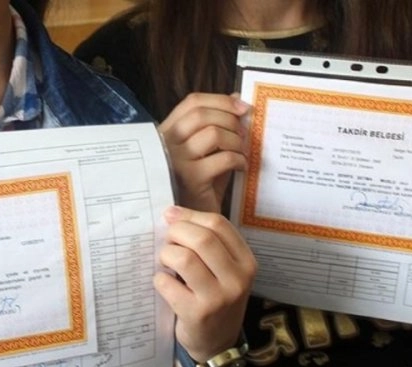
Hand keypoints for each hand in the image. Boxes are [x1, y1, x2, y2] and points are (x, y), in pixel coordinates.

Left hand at [155, 206, 255, 363]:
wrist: (217, 343)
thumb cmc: (216, 298)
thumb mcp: (223, 270)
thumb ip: (206, 243)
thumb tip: (172, 214)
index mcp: (246, 262)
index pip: (218, 224)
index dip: (190, 216)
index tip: (172, 216)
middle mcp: (237, 279)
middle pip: (202, 238)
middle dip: (176, 232)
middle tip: (167, 240)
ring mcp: (218, 298)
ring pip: (184, 258)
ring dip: (166, 254)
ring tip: (165, 262)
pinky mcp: (197, 314)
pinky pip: (167, 283)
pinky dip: (159, 279)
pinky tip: (165, 284)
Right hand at [159, 92, 250, 212]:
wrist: (191, 223)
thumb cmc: (199, 187)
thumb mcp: (207, 153)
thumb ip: (218, 127)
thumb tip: (237, 98)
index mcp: (167, 134)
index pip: (192, 103)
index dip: (220, 100)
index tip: (242, 107)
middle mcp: (166, 145)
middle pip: (202, 114)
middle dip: (230, 120)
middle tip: (244, 134)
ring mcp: (176, 161)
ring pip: (213, 133)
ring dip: (236, 140)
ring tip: (242, 152)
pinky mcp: (191, 179)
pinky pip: (223, 158)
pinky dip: (239, 159)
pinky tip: (242, 167)